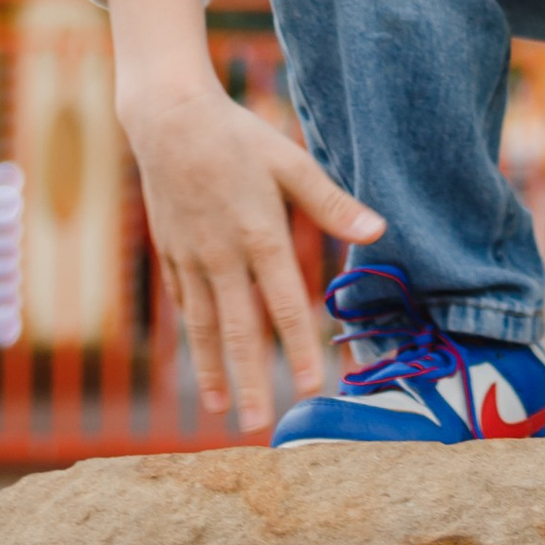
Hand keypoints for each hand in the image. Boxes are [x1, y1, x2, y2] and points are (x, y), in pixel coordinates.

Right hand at [104, 0, 380, 433]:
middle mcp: (222, 256)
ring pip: (202, 325)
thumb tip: (377, 229)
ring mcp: (190, 257)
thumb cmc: (238, 136)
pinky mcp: (169, 251)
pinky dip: (191, 333)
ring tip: (221, 409)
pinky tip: (199, 356)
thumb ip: (331, 203)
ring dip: (213, 370)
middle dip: (250, 380)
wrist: (167, 119)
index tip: (311, 388)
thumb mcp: (291, 162)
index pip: (283, 305)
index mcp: (259, 236)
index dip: (297, 349)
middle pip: (237, 330)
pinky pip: (183, 301)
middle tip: (257, 425)